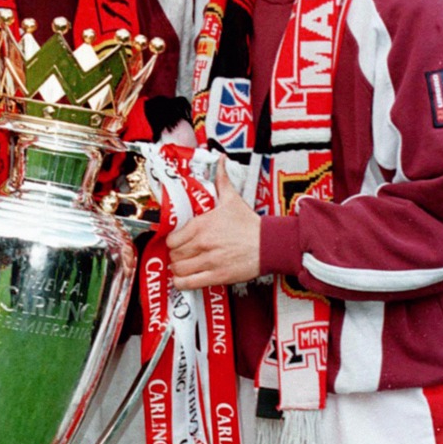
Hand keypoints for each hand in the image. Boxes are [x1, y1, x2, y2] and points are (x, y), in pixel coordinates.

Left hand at [166, 157, 259, 288]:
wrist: (270, 243)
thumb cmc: (249, 223)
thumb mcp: (232, 199)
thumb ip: (221, 180)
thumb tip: (220, 159)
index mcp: (202, 225)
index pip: (171, 239)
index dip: (172, 242)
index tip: (177, 242)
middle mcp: (202, 244)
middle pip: (174, 255)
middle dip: (175, 255)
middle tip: (181, 254)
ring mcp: (209, 262)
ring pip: (178, 270)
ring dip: (178, 269)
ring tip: (184, 266)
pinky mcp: (217, 277)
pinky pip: (188, 284)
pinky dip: (182, 283)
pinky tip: (186, 279)